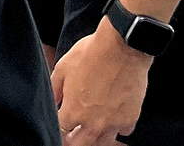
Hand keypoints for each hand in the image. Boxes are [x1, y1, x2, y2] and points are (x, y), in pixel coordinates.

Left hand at [51, 20, 150, 143]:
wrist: (122, 47)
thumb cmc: (91, 53)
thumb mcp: (63, 67)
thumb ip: (55, 89)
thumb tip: (53, 102)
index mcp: (73, 111)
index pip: (61, 130)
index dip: (60, 125)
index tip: (62, 121)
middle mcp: (93, 123)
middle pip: (80, 143)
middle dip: (74, 138)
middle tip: (73, 129)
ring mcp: (113, 123)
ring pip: (102, 142)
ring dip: (95, 136)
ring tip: (92, 126)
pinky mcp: (130, 118)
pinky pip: (123, 131)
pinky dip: (118, 127)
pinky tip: (114, 116)